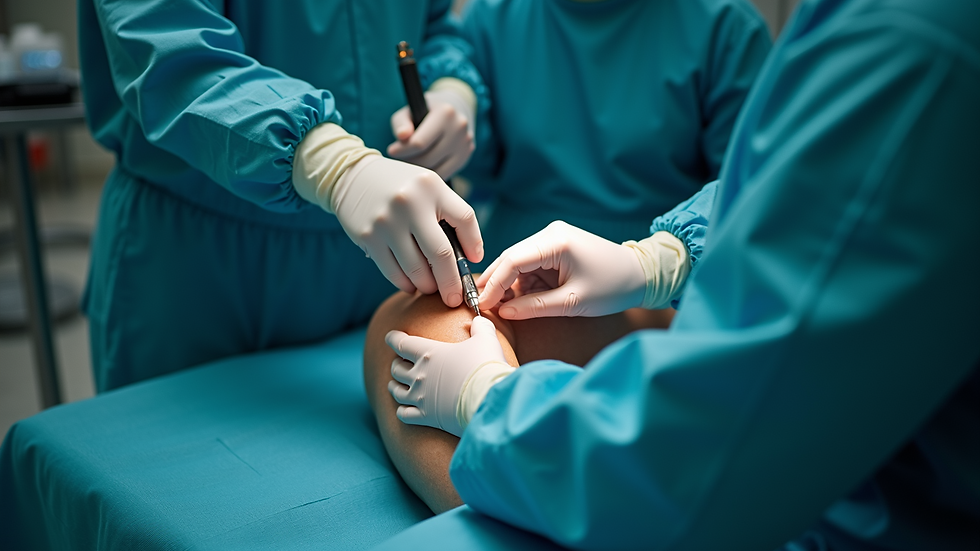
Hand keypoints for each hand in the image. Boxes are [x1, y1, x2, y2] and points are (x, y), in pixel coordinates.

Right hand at [332, 155, 482, 306]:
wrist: (353, 177)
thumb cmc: (401, 188)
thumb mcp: (428, 187)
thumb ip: (449, 214)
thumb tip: (470, 257)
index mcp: (430, 186)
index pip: (464, 219)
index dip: (474, 244)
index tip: (474, 261)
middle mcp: (409, 203)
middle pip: (441, 254)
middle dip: (451, 283)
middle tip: (455, 298)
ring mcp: (386, 221)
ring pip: (416, 269)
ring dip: (427, 285)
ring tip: (432, 287)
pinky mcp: (368, 237)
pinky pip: (393, 271)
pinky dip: (406, 284)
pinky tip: (412, 285)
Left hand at [386, 316, 507, 436]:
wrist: (489, 398)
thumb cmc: (485, 366)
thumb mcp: (486, 340)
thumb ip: (481, 328)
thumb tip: (479, 320)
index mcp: (429, 353)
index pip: (401, 343)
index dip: (393, 338)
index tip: (390, 336)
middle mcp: (419, 375)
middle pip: (396, 368)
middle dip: (397, 364)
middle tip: (401, 362)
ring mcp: (420, 397)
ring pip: (396, 392)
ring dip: (395, 386)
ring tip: (396, 385)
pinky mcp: (426, 417)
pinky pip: (404, 414)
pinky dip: (402, 411)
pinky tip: (404, 409)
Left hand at [388, 88, 474, 178]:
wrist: (450, 112)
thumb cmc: (423, 113)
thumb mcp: (409, 112)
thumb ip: (402, 123)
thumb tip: (402, 136)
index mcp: (445, 113)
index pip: (420, 142)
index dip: (402, 150)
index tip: (391, 151)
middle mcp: (459, 128)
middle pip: (428, 158)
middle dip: (409, 161)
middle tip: (399, 159)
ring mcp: (465, 144)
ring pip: (437, 170)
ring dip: (419, 170)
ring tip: (409, 162)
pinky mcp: (466, 156)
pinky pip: (445, 174)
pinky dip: (431, 174)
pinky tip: (421, 166)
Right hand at [477, 221, 645, 318]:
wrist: (640, 274)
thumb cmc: (612, 288)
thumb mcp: (572, 302)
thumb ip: (534, 307)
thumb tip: (503, 312)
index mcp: (557, 242)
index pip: (513, 260)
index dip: (494, 284)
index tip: (482, 305)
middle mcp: (551, 233)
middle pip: (511, 257)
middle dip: (495, 282)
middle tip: (481, 305)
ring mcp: (553, 237)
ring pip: (518, 261)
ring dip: (509, 284)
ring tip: (500, 307)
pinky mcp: (556, 246)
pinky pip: (530, 264)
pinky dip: (522, 282)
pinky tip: (517, 299)